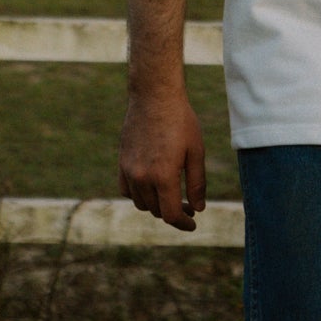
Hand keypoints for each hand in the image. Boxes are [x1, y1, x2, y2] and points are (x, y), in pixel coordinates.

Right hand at [118, 90, 206, 231]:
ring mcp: (129, 170)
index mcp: (164, 176)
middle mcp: (142, 177)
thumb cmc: (181, 121)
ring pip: (140, 203)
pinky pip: (126, 190)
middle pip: (156, 210)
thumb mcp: (196, 152)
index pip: (170, 215)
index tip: (192, 223)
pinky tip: (152, 188)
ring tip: (171, 196)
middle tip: (188, 206)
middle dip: (173, 213)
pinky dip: (139, 194)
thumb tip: (198, 208)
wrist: (154, 96)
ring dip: (156, 205)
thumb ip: (197, 183)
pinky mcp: (122, 162)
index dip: (182, 224)